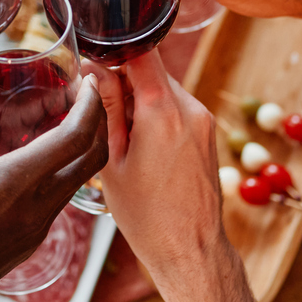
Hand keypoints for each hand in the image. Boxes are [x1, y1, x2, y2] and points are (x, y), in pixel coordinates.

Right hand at [0, 64, 108, 301]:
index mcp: (15, 182)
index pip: (76, 138)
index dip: (92, 105)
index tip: (90, 82)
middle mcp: (37, 208)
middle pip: (92, 160)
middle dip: (98, 123)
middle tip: (85, 97)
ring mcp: (36, 231)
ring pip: (78, 183)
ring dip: (81, 151)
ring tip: (64, 122)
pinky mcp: (29, 246)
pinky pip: (59, 203)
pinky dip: (62, 175)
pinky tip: (37, 161)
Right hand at [90, 52, 226, 286]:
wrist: (189, 249)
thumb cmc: (146, 215)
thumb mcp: (112, 160)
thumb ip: (106, 110)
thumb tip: (94, 71)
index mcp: (163, 111)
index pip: (141, 53)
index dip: (115, 52)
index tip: (94, 66)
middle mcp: (190, 108)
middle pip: (152, 72)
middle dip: (124, 84)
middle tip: (103, 114)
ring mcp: (203, 120)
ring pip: (164, 90)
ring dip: (141, 102)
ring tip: (124, 139)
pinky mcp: (208, 133)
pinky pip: (177, 109)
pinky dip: (158, 116)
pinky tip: (144, 149)